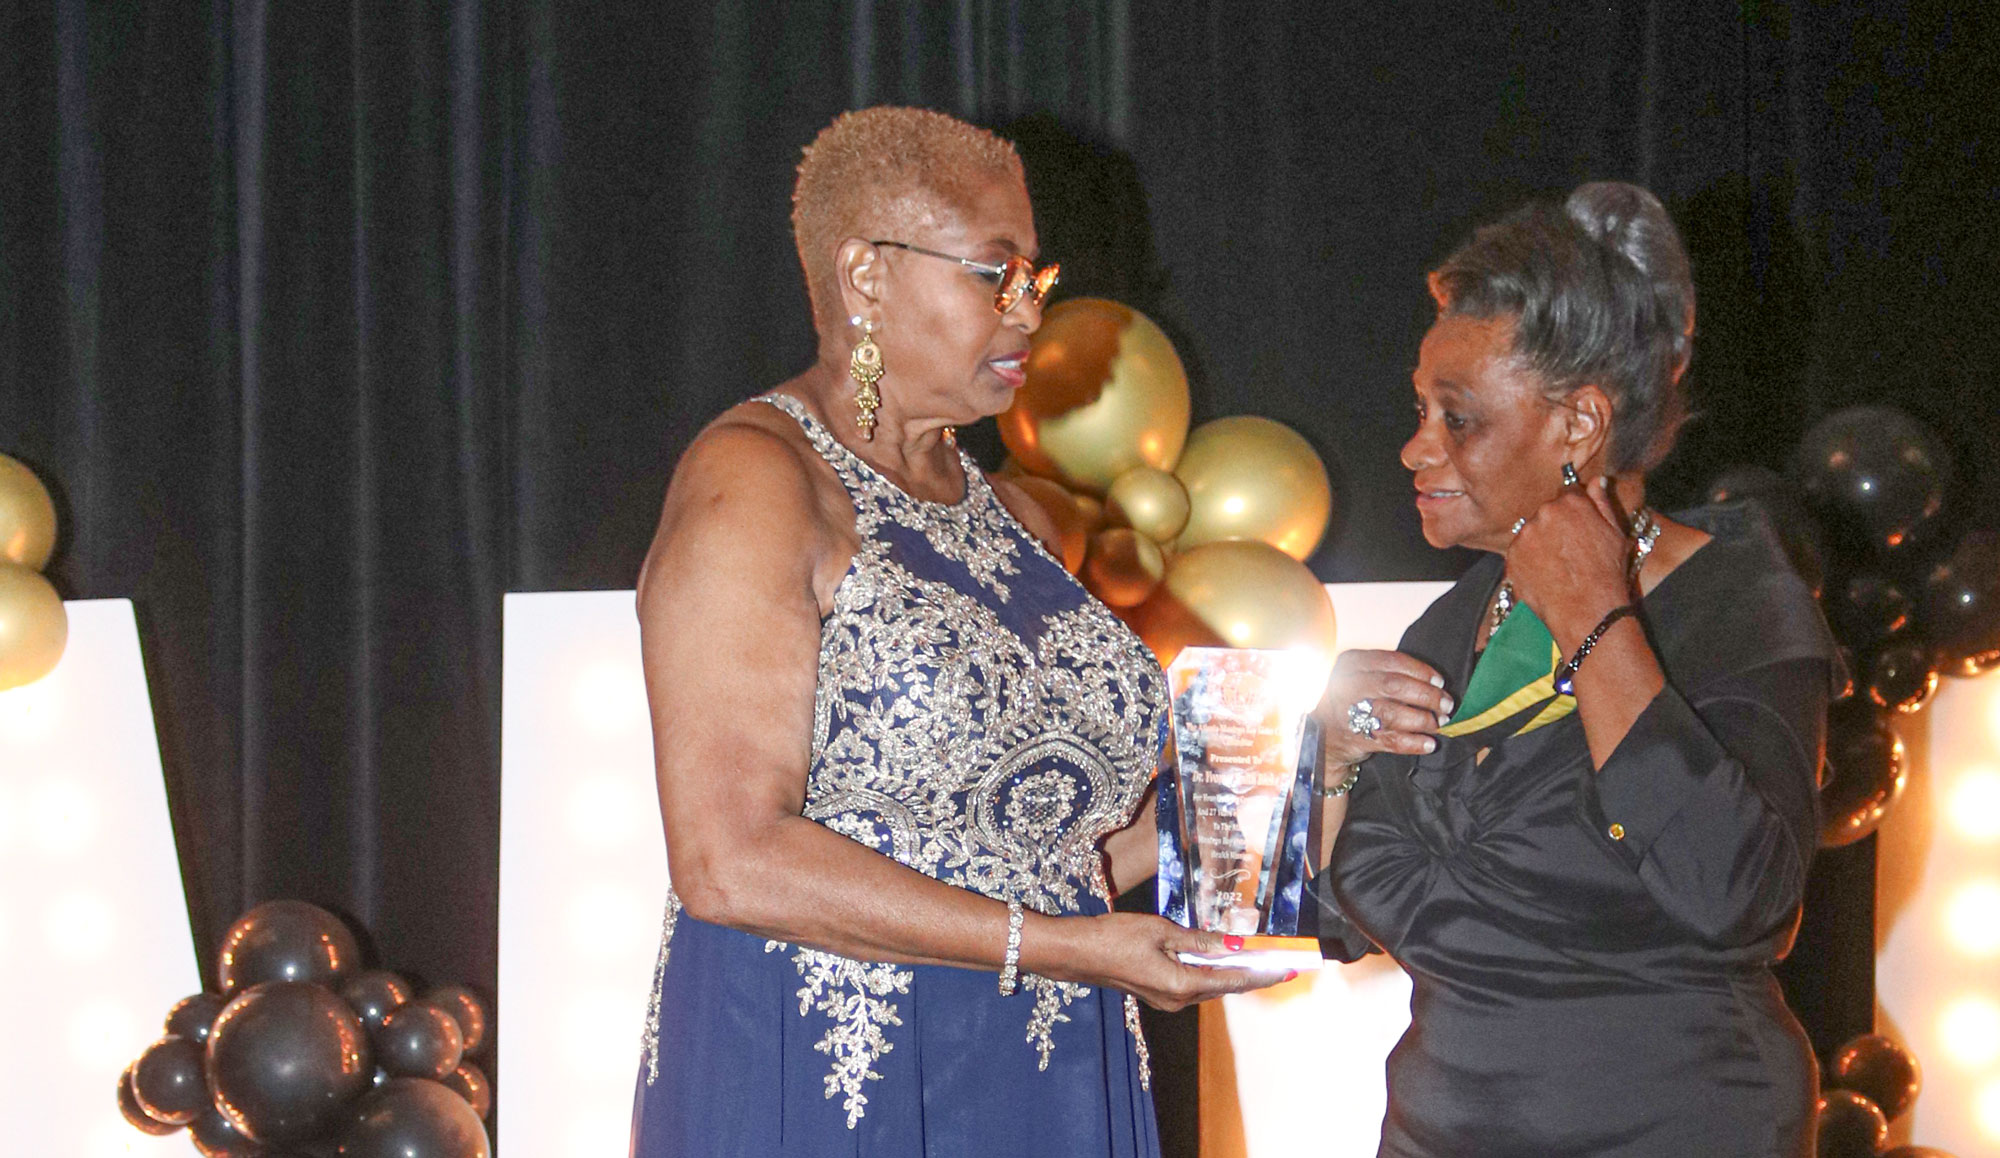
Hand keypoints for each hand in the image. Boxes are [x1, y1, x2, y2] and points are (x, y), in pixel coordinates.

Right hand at [1025, 912, 1291, 1011]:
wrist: (1077, 953)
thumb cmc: (1115, 937)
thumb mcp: (1161, 931)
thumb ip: (1199, 940)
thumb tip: (1233, 944)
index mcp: (1182, 985)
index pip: (1234, 980)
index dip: (1263, 974)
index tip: (1287, 970)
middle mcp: (1178, 1000)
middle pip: (1225, 986)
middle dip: (1252, 975)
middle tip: (1279, 963)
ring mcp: (1167, 1001)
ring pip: (1209, 986)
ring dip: (1231, 973)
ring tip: (1256, 960)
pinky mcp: (1157, 994)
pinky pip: (1193, 985)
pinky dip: (1210, 973)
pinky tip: (1218, 960)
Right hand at [1311, 648, 1452, 767]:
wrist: (1323, 736)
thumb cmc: (1350, 701)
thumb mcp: (1359, 676)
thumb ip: (1387, 673)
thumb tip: (1434, 683)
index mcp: (1351, 663)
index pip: (1392, 661)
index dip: (1421, 671)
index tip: (1440, 681)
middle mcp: (1347, 685)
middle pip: (1394, 686)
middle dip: (1427, 696)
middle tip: (1446, 705)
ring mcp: (1349, 713)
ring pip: (1393, 714)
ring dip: (1423, 720)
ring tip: (1439, 723)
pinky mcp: (1356, 738)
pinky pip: (1391, 741)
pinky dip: (1414, 743)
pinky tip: (1428, 743)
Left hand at [1506, 476, 1633, 649]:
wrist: (1586, 609)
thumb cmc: (1606, 573)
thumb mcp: (1616, 533)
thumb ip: (1602, 502)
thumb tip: (1597, 481)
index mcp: (1570, 503)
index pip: (1568, 494)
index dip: (1575, 510)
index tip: (1578, 524)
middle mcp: (1543, 513)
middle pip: (1548, 513)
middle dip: (1556, 526)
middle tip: (1570, 551)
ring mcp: (1524, 535)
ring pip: (1532, 532)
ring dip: (1540, 543)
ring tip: (1558, 566)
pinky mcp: (1511, 556)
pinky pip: (1520, 553)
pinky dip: (1529, 561)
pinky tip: (1546, 575)